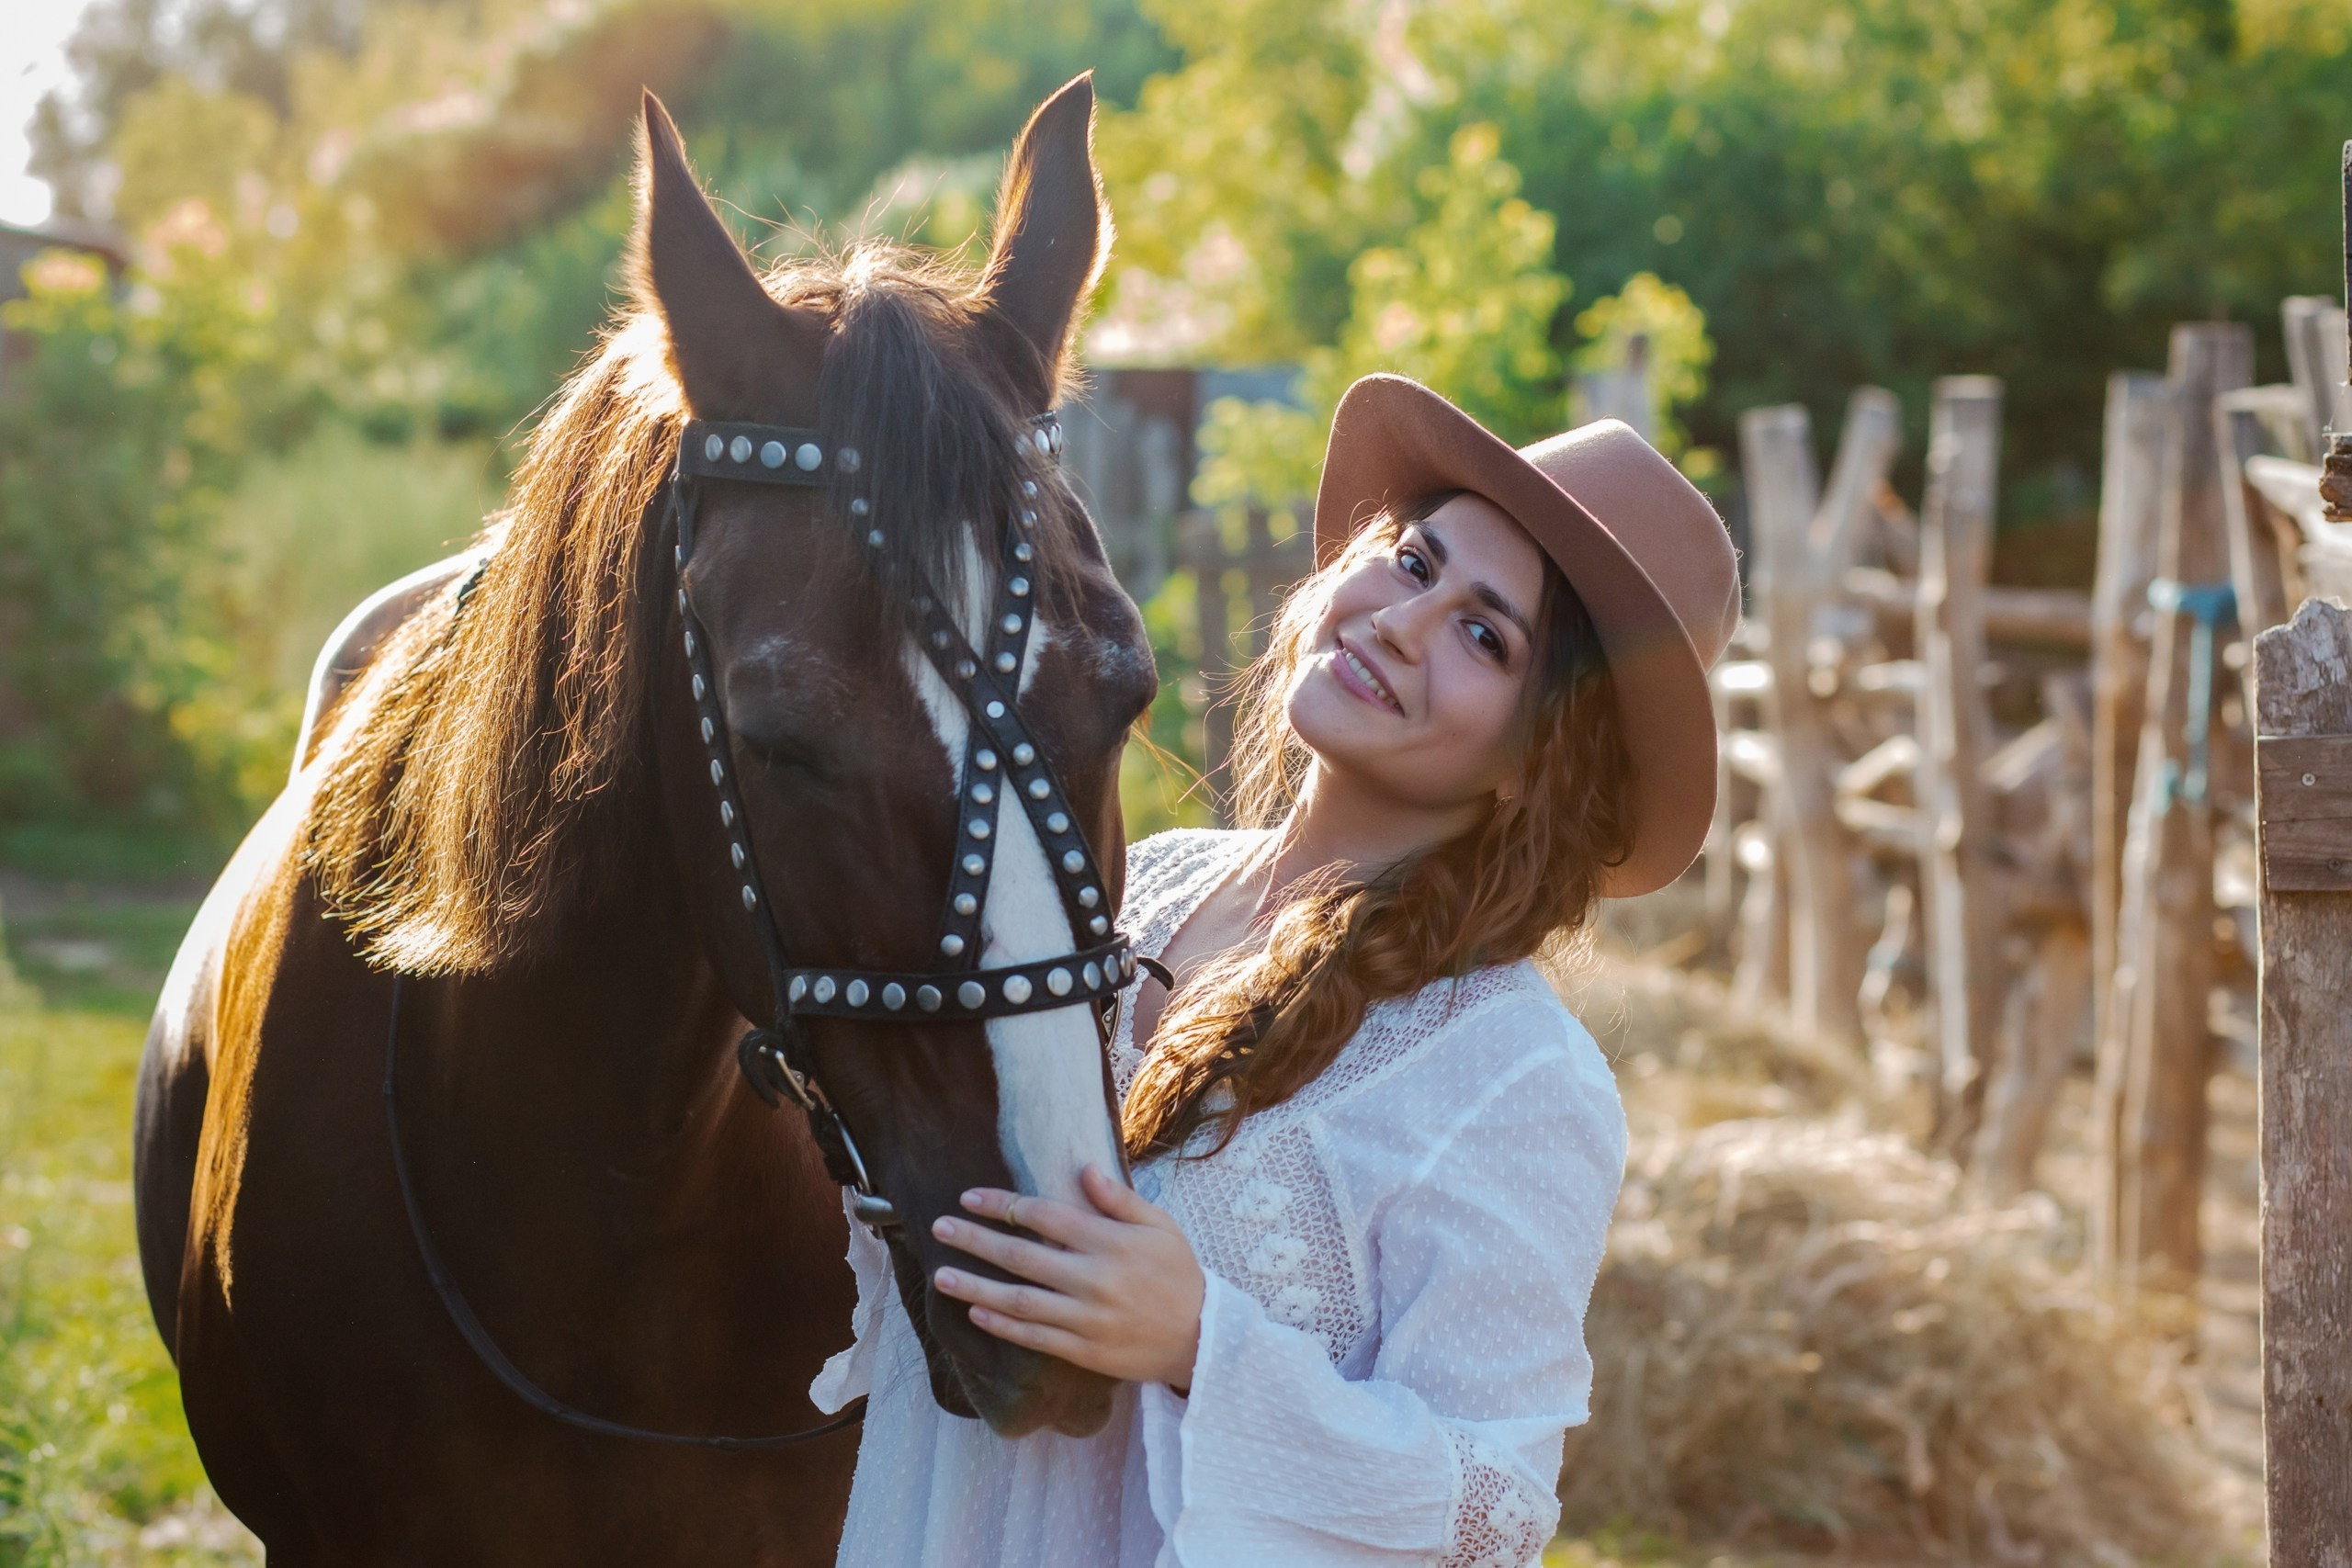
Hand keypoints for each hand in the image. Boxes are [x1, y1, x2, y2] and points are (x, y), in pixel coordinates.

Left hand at [931, 1164, 1204, 1389]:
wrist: (1201, 1339)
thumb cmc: (1179, 1275)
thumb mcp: (1160, 1227)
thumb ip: (1119, 1199)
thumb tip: (1083, 1169)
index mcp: (1109, 1242)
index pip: (1044, 1216)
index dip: (1002, 1204)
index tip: (969, 1197)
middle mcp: (1093, 1279)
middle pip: (1020, 1256)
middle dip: (974, 1240)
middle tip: (940, 1227)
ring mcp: (1086, 1318)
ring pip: (1018, 1301)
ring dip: (975, 1288)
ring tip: (941, 1276)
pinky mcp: (1084, 1350)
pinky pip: (1034, 1337)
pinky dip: (1002, 1326)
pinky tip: (975, 1314)